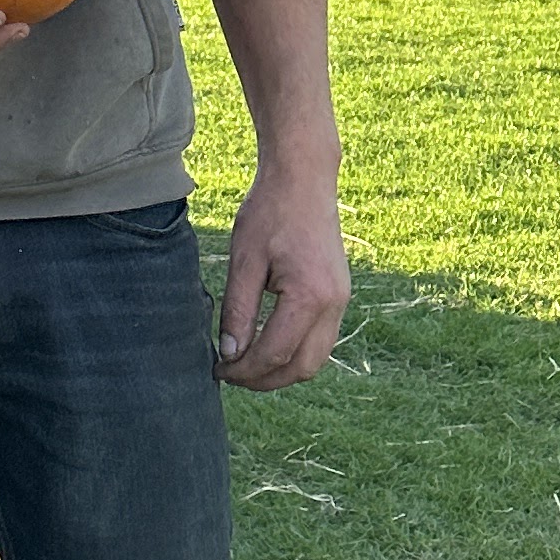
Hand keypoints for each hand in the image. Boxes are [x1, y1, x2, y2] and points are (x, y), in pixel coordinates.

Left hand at [213, 158, 350, 388]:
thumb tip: (230, 353)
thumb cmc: (270, 212)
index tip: (218, 371)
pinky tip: (267, 344)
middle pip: (303, 367)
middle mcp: (334, 304)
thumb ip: (238, 311)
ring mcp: (342, 300)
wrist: (304, 180)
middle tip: (230, 375)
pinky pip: (322, 339)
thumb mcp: (243, 261)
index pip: (275, 353)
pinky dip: (296, 351)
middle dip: (265, 379)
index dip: (245, 370)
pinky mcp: (340, 294)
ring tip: (246, 364)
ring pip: (316, 358)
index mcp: (309, 296)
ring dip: (283, 369)